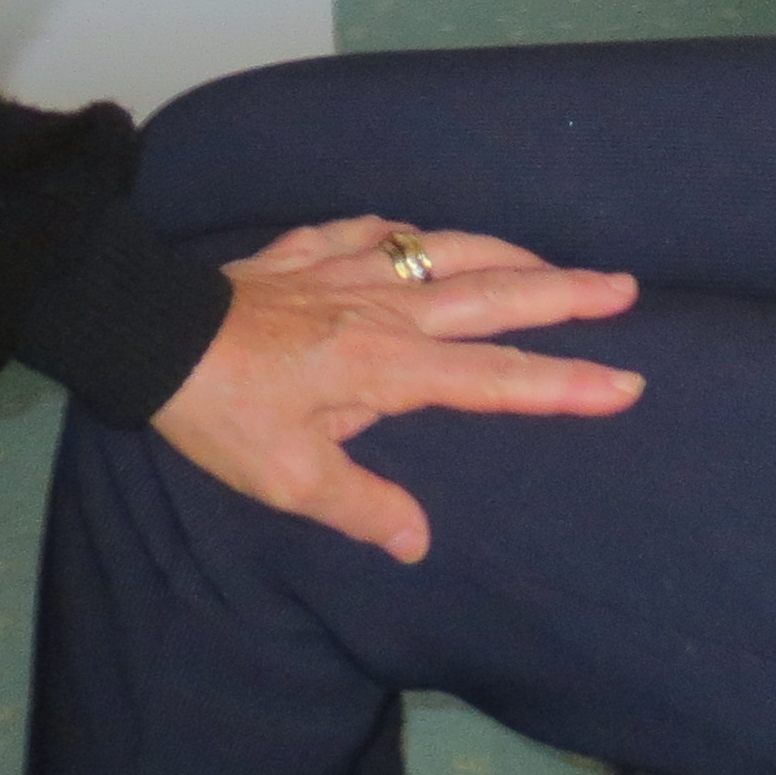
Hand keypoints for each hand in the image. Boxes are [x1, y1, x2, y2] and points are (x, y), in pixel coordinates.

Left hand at [152, 214, 642, 562]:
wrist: (149, 333)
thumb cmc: (219, 412)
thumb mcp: (285, 479)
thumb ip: (361, 506)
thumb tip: (418, 542)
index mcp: (389, 366)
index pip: (496, 379)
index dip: (565, 384)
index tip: (626, 383)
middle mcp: (385, 309)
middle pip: (492, 295)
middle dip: (564, 294)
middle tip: (623, 287)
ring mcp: (348, 269)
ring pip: (444, 249)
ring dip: (505, 253)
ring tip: (548, 261)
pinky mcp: (308, 251)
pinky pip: (370, 231)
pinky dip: (401, 232)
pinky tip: (409, 233)